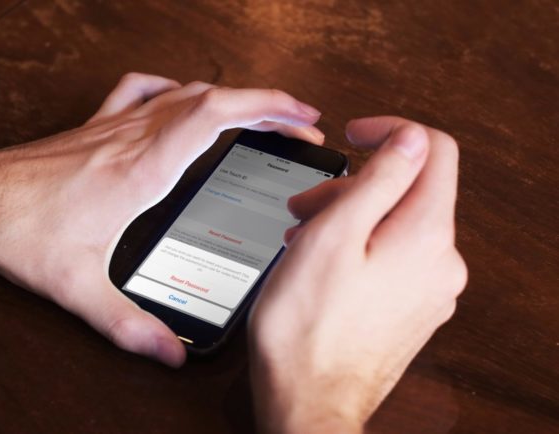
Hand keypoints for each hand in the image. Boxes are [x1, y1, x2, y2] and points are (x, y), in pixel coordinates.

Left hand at [0, 73, 324, 366]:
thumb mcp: (78, 288)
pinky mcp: (98, 128)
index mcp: (141, 169)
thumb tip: (171, 354)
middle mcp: (134, 138)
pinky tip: (182, 98)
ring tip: (260, 109)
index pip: (215, 116)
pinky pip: (142, 90)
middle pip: (212, 97)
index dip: (266, 107)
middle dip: (267, 102)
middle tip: (299, 121)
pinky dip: (173, 87)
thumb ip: (128, 325)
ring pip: (184, 91)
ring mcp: (115, 127)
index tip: (300, 118)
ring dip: (229, 95)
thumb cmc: (21, 233)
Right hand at [248, 117, 467, 432]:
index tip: (356, 136)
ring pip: (396, 224)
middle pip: (409, 191)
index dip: (392, 132)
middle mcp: (441, 263)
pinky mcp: (412, 308)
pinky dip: (360, 246)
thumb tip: (409, 140)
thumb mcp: (334, 235)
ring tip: (306, 234)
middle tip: (309, 203)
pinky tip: (324, 260)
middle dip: (355, 185)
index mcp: (426, 235)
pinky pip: (394, 257)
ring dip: (352, 216)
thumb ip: (379, 179)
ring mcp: (430, 289)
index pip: (433, 151)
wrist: (309, 402)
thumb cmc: (309, 328)